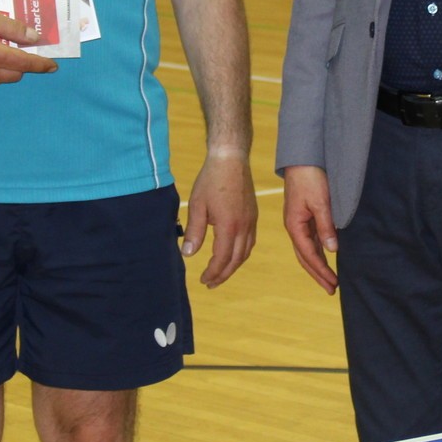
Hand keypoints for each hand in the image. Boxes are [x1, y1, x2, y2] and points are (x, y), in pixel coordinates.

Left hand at [182, 151, 257, 286]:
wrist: (231, 158)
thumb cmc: (211, 180)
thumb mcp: (197, 206)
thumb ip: (194, 231)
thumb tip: (188, 254)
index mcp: (229, 225)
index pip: (222, 258)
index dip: (213, 272)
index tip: (203, 280)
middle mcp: (244, 226)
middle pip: (237, 259)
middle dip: (223, 274)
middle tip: (210, 283)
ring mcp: (251, 220)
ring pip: (246, 251)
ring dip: (234, 265)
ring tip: (221, 272)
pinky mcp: (253, 214)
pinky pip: (250, 241)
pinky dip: (242, 253)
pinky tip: (233, 253)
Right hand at [281, 165, 337, 293]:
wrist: (302, 159)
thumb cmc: (310, 178)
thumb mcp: (321, 202)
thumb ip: (326, 226)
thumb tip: (332, 250)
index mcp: (294, 226)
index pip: (309, 255)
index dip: (321, 271)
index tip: (333, 284)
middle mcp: (294, 228)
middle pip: (306, 258)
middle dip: (318, 274)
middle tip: (332, 289)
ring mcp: (298, 223)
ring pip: (308, 250)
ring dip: (318, 265)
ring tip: (330, 279)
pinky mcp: (304, 217)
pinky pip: (311, 240)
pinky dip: (318, 252)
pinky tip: (326, 257)